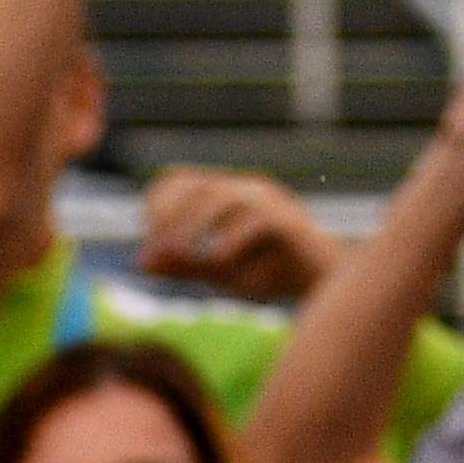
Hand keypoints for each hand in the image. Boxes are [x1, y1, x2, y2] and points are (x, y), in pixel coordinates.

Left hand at [133, 167, 340, 303]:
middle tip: (151, 258)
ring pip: (224, 198)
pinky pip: (257, 222)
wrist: (321, 282)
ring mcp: (270, 200)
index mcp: (225, 192)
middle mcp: (245, 189)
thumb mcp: (218, 271)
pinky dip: (232, 242)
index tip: (147, 246)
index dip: (156, 207)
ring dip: (193, 229)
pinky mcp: (289, 221)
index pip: (179, 181)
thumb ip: (183, 266)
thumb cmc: (268, 272)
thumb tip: (143, 264)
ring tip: (178, 258)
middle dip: (170, 223)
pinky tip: (218, 265)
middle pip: (199, 189)